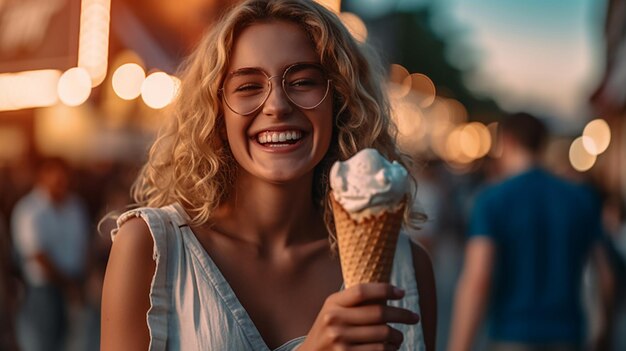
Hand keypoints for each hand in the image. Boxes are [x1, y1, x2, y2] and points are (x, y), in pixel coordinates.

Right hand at [298, 283, 419, 350]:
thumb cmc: (329, 331)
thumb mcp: (334, 312)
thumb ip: (355, 303)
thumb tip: (390, 293)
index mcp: (332, 304)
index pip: (362, 291)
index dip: (385, 290)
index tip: (401, 293)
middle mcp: (334, 321)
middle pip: (379, 313)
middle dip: (402, 314)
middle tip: (414, 317)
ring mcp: (340, 341)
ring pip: (384, 335)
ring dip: (398, 336)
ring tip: (399, 337)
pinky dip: (390, 349)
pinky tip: (391, 348)